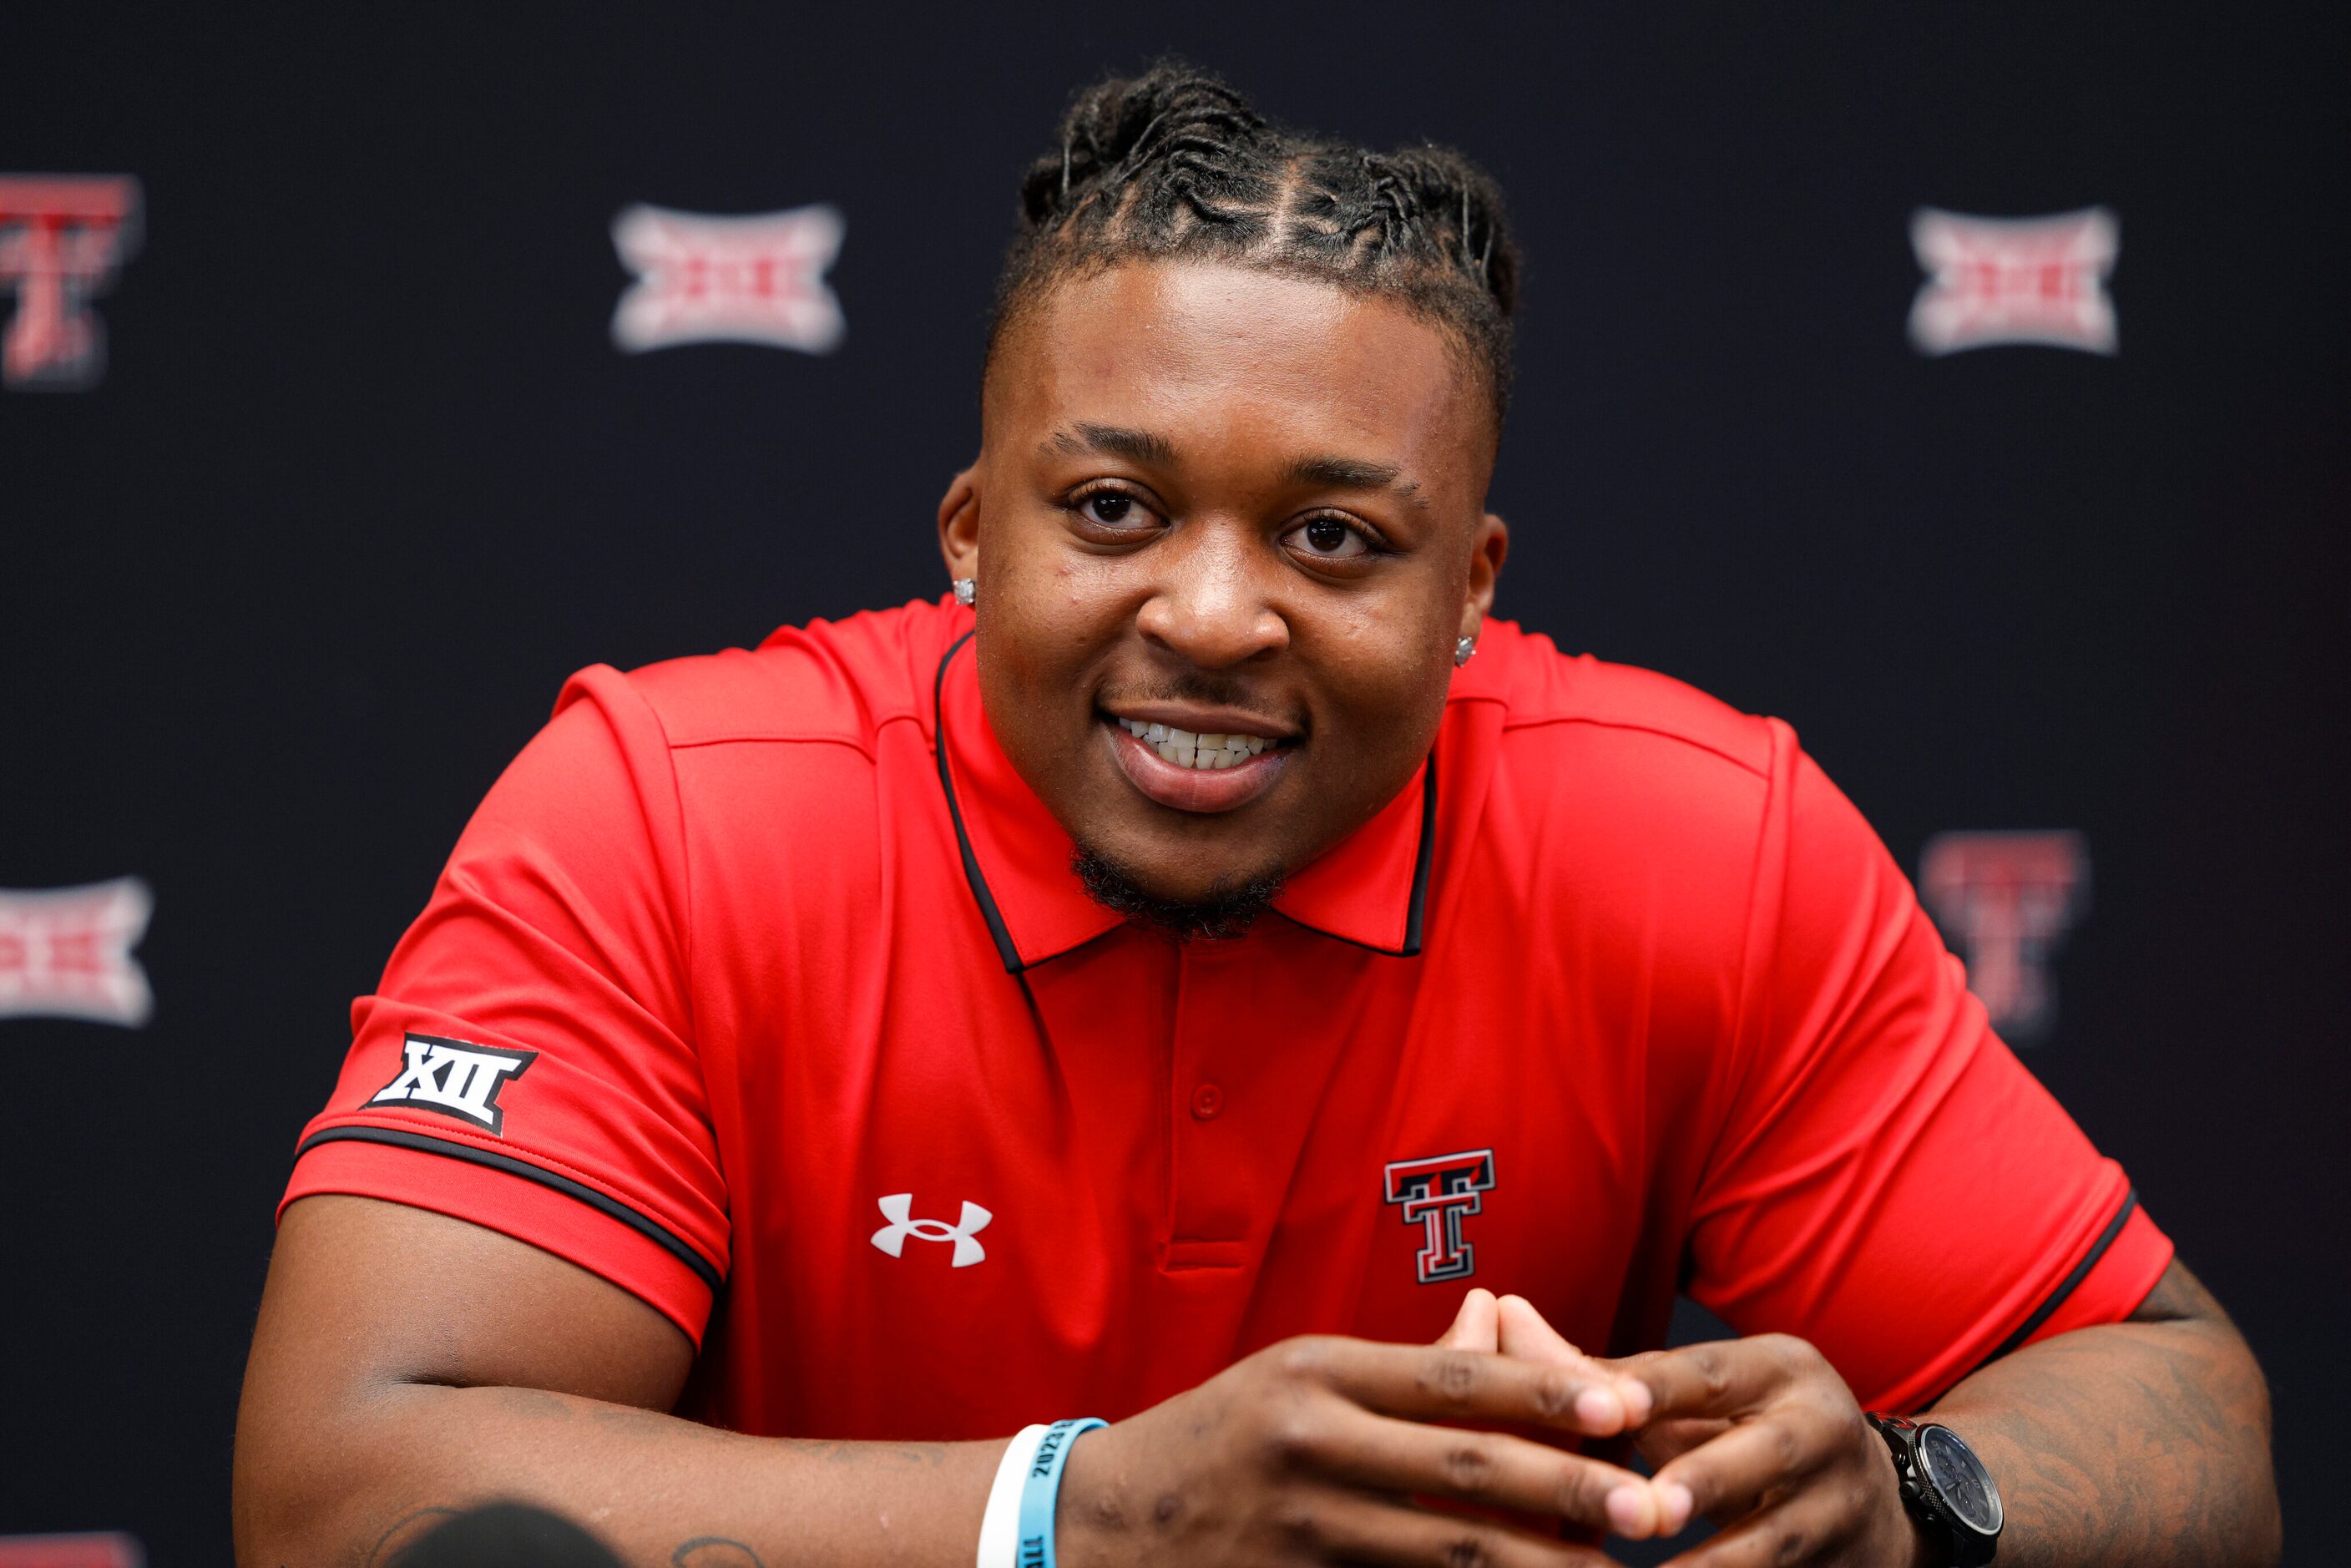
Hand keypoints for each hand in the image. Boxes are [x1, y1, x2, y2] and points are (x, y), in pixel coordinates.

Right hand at [1056, 1291, 1669, 1565]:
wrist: (1101, 1525)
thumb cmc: (1217, 1438)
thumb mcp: (1296, 1376)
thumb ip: (1400, 1367)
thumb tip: (1495, 1322)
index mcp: (1318, 1371)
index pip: (1454, 1377)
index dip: (1548, 1391)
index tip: (1628, 1406)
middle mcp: (1310, 1438)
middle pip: (1463, 1466)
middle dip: (1566, 1488)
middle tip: (1650, 1506)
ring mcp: (1303, 1522)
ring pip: (1445, 1548)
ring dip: (1536, 1562)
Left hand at [1491, 1298, 1924, 1566]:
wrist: (1881, 1504)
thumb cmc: (1745, 1433)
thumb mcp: (1690, 1395)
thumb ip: (1598, 1369)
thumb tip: (1503, 1312)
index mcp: (1776, 1367)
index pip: (1708, 1373)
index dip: (1656, 1391)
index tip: (1605, 1410)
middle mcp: (1820, 1427)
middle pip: (1764, 1454)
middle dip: (1703, 1481)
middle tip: (1646, 1511)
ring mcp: (1841, 1504)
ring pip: (1779, 1539)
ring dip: (1716, 1565)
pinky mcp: (1849, 1566)